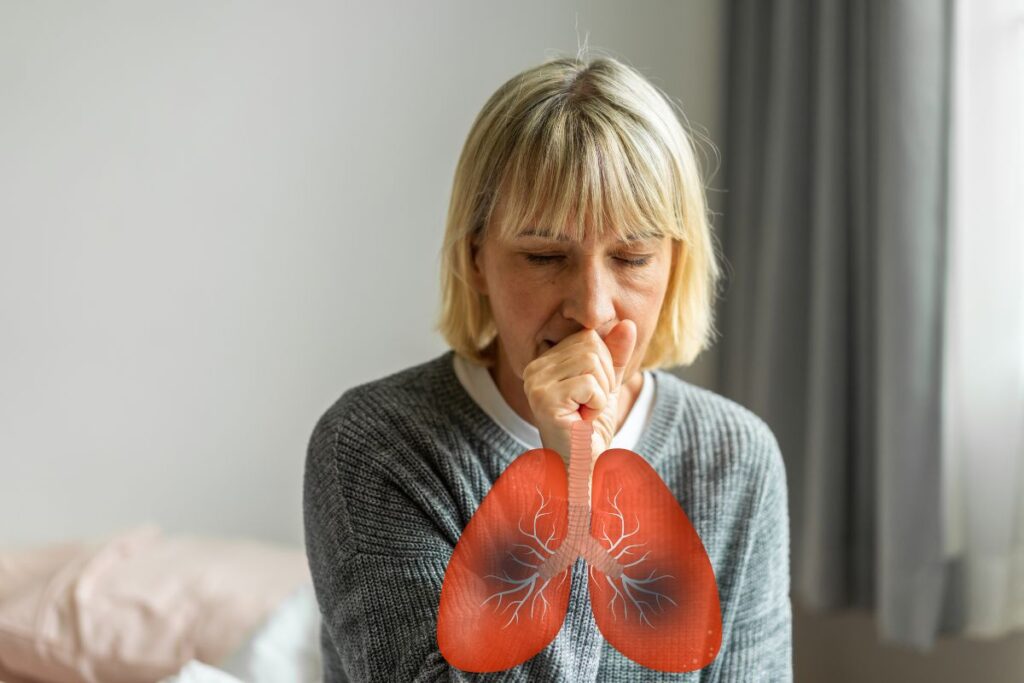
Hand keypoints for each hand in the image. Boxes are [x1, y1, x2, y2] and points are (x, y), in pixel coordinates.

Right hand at [522, 320, 636, 467]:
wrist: (582, 465)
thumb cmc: (591, 428)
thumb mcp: (608, 384)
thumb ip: (615, 354)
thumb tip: (627, 324)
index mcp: (544, 360)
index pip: (588, 336)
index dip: (604, 366)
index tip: (590, 394)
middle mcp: (534, 367)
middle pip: (591, 346)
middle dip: (604, 379)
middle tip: (588, 406)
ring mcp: (536, 383)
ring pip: (592, 363)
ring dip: (601, 393)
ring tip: (585, 412)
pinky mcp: (545, 399)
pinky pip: (590, 384)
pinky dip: (597, 404)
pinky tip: (582, 420)